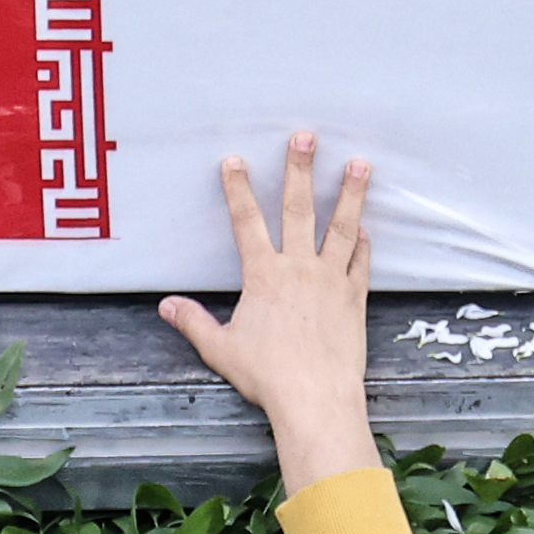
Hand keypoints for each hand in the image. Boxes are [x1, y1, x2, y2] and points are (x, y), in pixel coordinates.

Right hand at [156, 135, 378, 480]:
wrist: (315, 397)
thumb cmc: (267, 375)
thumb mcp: (221, 349)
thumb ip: (195, 322)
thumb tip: (167, 305)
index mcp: (264, 275)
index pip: (246, 222)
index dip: (238, 189)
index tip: (234, 160)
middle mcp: (299, 268)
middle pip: (298, 208)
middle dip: (299, 168)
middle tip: (305, 136)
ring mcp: (331, 280)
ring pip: (341, 226)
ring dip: (350, 193)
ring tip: (359, 164)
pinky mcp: (354, 297)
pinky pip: (360, 262)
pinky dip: (362, 244)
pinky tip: (366, 229)